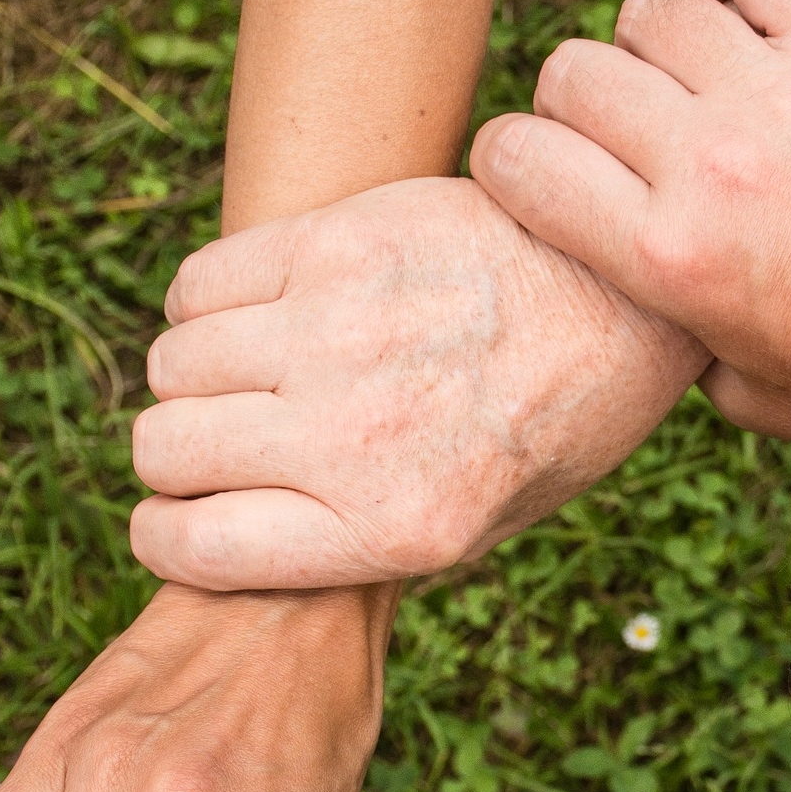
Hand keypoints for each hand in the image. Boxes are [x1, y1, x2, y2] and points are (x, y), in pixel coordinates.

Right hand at [128, 177, 707, 589]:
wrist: (625, 297)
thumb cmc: (554, 423)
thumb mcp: (481, 527)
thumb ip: (360, 544)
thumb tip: (235, 543)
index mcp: (395, 529)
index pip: (194, 548)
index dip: (166, 537)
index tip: (178, 520)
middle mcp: (356, 437)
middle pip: (165, 450)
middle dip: (178, 457)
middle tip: (226, 442)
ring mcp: (339, 333)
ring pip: (172, 365)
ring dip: (195, 378)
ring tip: (254, 374)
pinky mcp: (336, 243)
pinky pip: (198, 284)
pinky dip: (206, 305)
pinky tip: (262, 313)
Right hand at [471, 0, 790, 436]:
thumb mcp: (737, 387)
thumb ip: (662, 353)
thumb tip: (607, 333)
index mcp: (668, 259)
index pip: (515, 158)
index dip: (511, 159)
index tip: (538, 170)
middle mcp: (713, 168)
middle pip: (574, 74)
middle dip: (581, 104)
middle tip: (627, 135)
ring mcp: (783, 97)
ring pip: (652, 13)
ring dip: (659, 45)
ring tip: (696, 86)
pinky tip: (739, 13)